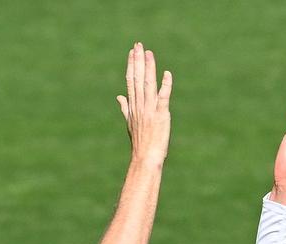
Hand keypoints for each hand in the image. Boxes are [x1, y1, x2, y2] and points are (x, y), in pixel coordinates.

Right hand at [115, 43, 172, 165]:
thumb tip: (118, 96)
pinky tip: (167, 73)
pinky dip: (165, 85)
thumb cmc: (140, 142)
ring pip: (148, 84)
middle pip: (137, 78)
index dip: (131, 65)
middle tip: (139, 45)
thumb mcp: (130, 122)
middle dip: (138, 60)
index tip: (132, 52)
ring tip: (149, 53)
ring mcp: (149, 109)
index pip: (130, 80)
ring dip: (149, 67)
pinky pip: (163, 97)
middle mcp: (140, 105)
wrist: (145, 157)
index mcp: (133, 105)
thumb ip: (124, 107)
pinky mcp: (161, 115)